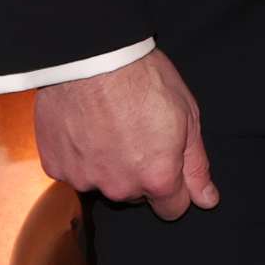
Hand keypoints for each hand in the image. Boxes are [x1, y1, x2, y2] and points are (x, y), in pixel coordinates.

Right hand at [34, 47, 216, 221]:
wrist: (93, 56)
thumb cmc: (144, 78)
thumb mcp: (187, 115)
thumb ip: (196, 165)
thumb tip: (207, 200)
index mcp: (157, 178)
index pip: (172, 209)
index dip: (175, 186)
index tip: (168, 159)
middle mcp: (120, 188)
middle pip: (136, 194)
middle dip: (140, 171)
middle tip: (137, 129)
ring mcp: (85, 180)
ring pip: (103, 182)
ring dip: (108, 163)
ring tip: (108, 122)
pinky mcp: (56, 168)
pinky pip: (73, 169)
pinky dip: (79, 153)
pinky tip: (84, 124)